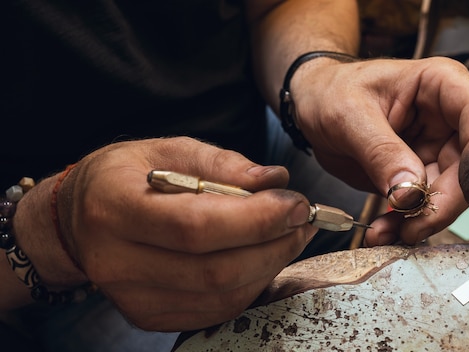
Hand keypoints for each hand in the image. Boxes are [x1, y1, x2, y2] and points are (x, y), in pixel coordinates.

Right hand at [52, 137, 315, 330]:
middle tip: (303, 220)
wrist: (79, 219)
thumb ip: (222, 164)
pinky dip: (251, 284)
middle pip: (215, 270)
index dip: (256, 219)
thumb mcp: (168, 150)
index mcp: (116, 208)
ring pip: (222, 295)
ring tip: (290, 235)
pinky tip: (262, 258)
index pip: (196, 226)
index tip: (297, 203)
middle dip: (274, 245)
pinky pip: (216, 310)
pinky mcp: (149, 317)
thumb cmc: (125, 176)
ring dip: (270, 265)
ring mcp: (133, 298)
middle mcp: (118, 262)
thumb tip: (275, 181)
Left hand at [290, 56, 468, 244]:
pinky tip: (383, 231)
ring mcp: (434, 149)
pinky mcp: (418, 175)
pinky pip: (422, 206)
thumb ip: (380, 151)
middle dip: (445, 202)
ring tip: (389, 232)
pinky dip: (404, 224)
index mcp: (440, 85)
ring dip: (422, 219)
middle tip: (415, 225)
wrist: (313, 103)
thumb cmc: (332, 90)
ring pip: (448, 193)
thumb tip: (411, 191)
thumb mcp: (348, 114)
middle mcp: (447, 118)